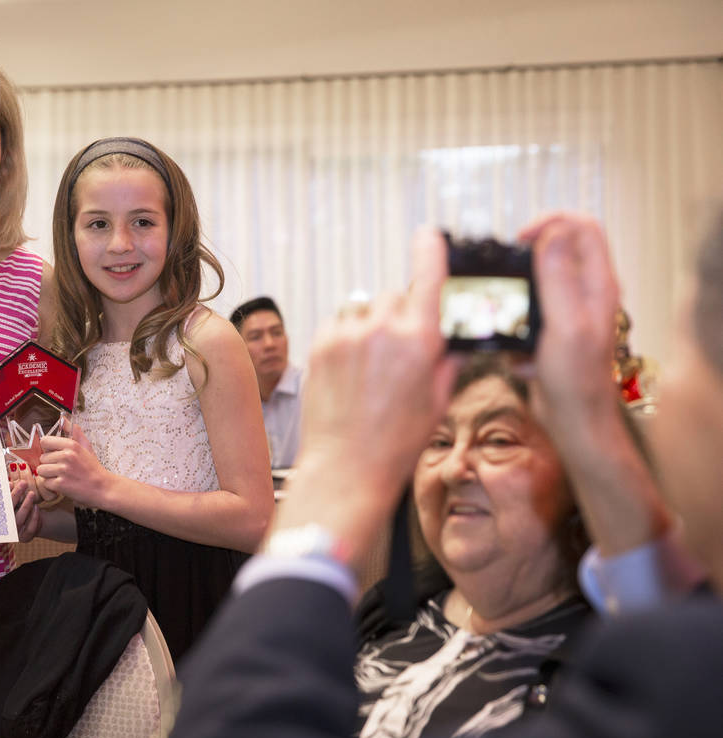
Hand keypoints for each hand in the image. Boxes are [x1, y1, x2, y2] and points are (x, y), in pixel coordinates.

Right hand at [10, 469, 42, 541]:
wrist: (30, 522)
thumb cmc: (18, 508)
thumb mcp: (13, 500)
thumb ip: (11, 493)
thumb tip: (11, 484)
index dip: (4, 495)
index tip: (11, 483)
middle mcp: (4, 526)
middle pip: (8, 511)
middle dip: (16, 496)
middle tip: (23, 483)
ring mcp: (14, 533)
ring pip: (19, 519)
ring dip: (26, 505)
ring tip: (31, 494)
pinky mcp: (25, 537)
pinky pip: (30, 528)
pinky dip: (34, 517)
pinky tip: (36, 507)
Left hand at [36, 424, 109, 507]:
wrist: (103, 488)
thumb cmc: (93, 469)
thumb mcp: (86, 447)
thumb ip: (74, 433)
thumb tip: (64, 419)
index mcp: (72, 445)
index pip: (45, 441)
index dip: (49, 449)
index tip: (56, 455)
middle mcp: (66, 455)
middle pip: (42, 458)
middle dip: (50, 464)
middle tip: (64, 469)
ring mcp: (63, 470)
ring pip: (42, 471)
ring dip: (50, 476)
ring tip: (63, 477)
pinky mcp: (61, 484)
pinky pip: (46, 483)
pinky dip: (53, 486)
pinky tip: (64, 485)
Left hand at [274, 229, 458, 566]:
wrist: (346, 467)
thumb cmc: (397, 442)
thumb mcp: (438, 400)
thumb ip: (446, 358)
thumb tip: (451, 335)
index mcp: (419, 340)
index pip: (428, 276)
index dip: (430, 250)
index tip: (429, 236)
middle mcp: (382, 329)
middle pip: (395, 296)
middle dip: (400, 314)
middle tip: (398, 350)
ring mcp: (347, 335)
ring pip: (363, 308)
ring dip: (370, 325)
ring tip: (370, 367)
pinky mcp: (320, 344)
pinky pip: (338, 321)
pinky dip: (345, 335)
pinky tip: (350, 368)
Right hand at [518, 213, 620, 425]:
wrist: (575, 423)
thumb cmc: (576, 381)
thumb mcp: (565, 324)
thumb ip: (559, 278)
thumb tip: (552, 234)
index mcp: (598, 285)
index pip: (582, 227)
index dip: (551, 222)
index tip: (520, 239)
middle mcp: (588, 294)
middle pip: (559, 250)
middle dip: (526, 260)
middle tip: (506, 277)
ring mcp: (572, 312)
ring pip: (540, 284)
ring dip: (517, 298)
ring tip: (507, 319)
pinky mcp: (555, 332)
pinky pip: (529, 316)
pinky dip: (517, 330)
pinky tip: (517, 354)